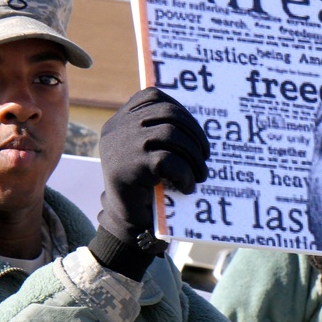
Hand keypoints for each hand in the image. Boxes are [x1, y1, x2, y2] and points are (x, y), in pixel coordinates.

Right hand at [90, 88, 209, 278]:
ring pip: (171, 134)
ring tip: (200, 175)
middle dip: (194, 133)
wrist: (125, 224)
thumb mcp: (143, 153)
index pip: (152, 96)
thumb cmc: (142, 189)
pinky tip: (187, 187)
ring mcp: (122, 146)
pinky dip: (185, 173)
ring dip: (193, 155)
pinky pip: (169, 160)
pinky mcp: (131, 167)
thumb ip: (157, 133)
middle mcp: (117, 129)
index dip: (180, 109)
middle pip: (168, 113)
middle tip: (205, 157)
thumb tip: (194, 122)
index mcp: (118, 122)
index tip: (193, 132)